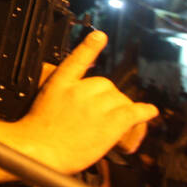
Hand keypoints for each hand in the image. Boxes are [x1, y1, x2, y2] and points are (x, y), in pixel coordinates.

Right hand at [6, 31, 158, 174]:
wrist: (38, 150)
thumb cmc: (37, 132)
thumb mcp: (44, 103)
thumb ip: (63, 97)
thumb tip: (81, 103)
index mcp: (59, 83)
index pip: (77, 59)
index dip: (90, 47)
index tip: (100, 36)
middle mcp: (79, 90)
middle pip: (106, 85)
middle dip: (106, 99)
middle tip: (99, 116)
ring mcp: (96, 105)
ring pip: (120, 99)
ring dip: (120, 110)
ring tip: (111, 125)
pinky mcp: (111, 122)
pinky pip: (134, 111)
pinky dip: (145, 111)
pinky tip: (149, 111)